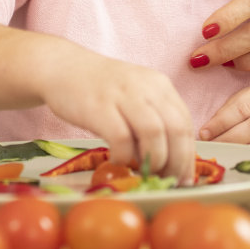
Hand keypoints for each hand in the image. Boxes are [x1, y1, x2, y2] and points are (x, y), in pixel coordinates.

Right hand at [40, 50, 195, 182]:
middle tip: (168, 181)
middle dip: (177, 162)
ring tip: (144, 173)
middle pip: (176, 129)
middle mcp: (146, 87)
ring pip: (154, 133)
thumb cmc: (100, 89)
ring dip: (154, 160)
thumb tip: (172, 161)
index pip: (186, 123)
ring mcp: (122, 95)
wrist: (61, 67)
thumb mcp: (135, 96)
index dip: (188, 155)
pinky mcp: (98, 107)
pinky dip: (124, 156)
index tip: (183, 177)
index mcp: (159, 85)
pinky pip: (121, 138)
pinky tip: (117, 161)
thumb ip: (154, 120)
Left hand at [200, 83, 249, 150]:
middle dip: (228, 139)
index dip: (221, 122)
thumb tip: (205, 132)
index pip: (242, 107)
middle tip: (212, 146)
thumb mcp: (245, 98)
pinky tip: (240, 162)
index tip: (204, 133)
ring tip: (223, 154)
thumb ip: (227, 110)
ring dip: (240, 151)